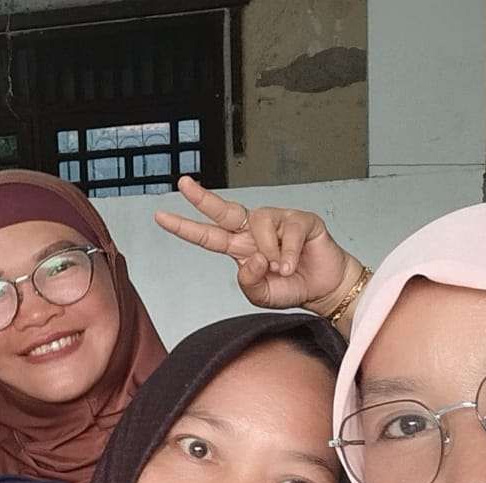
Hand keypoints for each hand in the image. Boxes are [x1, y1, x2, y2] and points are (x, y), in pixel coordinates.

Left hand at [154, 175, 360, 311]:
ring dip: (269, 250)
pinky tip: (293, 265)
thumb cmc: (291, 288)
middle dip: (202, 197)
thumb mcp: (262, 296)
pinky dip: (290, 253)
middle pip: (224, 210)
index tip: (160, 216)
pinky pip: (289, 232)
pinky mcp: (301, 219)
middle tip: (182, 184)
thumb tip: (250, 259)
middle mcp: (254, 230)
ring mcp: (278, 222)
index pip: (207, 236)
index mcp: (239, 248)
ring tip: (281, 269)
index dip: (185, 227)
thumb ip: (248, 283)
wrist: (325, 289)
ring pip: (260, 224)